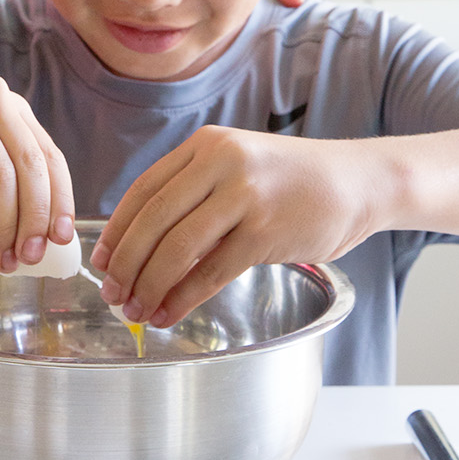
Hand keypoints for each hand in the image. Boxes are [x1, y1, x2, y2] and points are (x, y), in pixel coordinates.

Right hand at [0, 76, 75, 272]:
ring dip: (6, 231)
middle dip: (36, 220)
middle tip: (32, 258)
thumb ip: (6, 185)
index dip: (60, 200)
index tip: (62, 239)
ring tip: (3, 262)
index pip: (49, 156)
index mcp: (9, 104)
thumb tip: (40, 236)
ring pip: (2, 182)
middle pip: (31, 168)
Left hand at [90, 126, 387, 326]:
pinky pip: (212, 272)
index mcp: (205, 146)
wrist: (357, 181)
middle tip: (113, 295)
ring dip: (150, 286)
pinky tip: (170, 313)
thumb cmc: (292, 180)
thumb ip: (195, 193)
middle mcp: (221, 164)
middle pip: (153, 221)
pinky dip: (184, 298)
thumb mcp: (238, 165)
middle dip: (127, 265)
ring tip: (137, 310)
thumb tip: (143, 244)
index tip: (101, 262)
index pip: (143, 190)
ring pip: (177, 248)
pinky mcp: (266, 232)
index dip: (117, 231)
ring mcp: (244, 196)